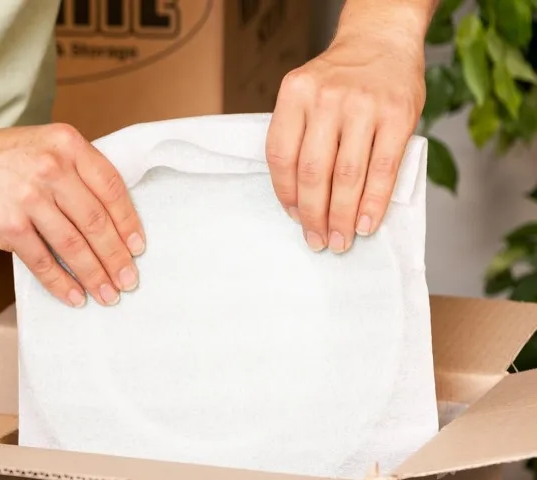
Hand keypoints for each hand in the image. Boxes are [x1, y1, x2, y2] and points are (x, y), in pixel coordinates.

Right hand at [0, 122, 144, 306]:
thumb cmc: (0, 158)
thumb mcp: (45, 147)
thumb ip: (76, 173)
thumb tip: (111, 221)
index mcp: (67, 144)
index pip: (110, 187)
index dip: (128, 222)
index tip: (138, 248)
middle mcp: (51, 167)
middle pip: (96, 221)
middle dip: (116, 257)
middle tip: (128, 280)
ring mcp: (29, 196)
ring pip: (73, 245)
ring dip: (94, 275)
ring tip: (107, 294)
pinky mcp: (8, 224)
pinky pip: (43, 261)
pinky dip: (62, 283)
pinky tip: (75, 296)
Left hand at [265, 13, 426, 253]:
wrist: (382, 38)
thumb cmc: (340, 79)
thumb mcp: (306, 96)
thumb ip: (300, 138)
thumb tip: (301, 202)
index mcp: (295, 94)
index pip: (281, 157)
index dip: (286, 196)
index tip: (294, 219)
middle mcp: (327, 98)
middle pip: (314, 172)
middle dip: (314, 216)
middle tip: (318, 240)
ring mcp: (364, 105)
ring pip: (347, 176)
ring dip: (342, 216)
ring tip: (340, 240)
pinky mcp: (398, 114)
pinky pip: (382, 170)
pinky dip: (373, 203)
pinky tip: (366, 223)